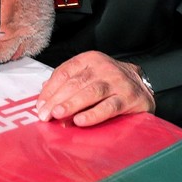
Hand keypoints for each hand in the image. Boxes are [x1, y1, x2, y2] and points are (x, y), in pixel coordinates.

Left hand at [35, 51, 154, 126]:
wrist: (141, 86)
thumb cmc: (108, 83)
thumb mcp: (87, 75)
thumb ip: (66, 82)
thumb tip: (43, 92)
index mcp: (90, 59)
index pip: (64, 73)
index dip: (50, 90)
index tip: (39, 106)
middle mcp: (104, 67)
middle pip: (76, 83)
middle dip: (57, 100)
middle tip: (45, 115)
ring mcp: (118, 82)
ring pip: (91, 92)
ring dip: (72, 104)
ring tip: (58, 115)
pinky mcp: (130, 98)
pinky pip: (109, 107)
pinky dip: (93, 114)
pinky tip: (80, 121)